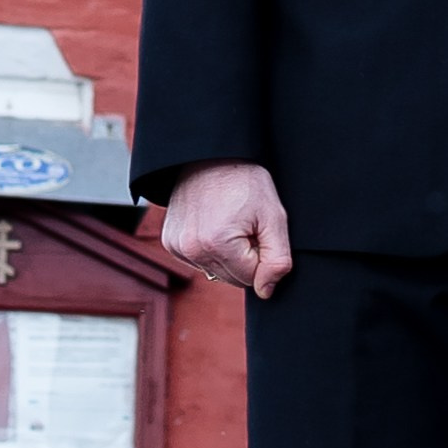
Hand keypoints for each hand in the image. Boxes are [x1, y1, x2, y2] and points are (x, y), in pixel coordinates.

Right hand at [161, 161, 294, 298]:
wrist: (210, 156)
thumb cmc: (245, 182)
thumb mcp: (273, 217)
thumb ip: (277, 259)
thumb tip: (266, 291)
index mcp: (217, 245)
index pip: (251, 278)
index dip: (262, 256)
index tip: (259, 230)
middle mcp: (191, 250)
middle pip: (232, 279)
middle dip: (245, 258)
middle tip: (246, 226)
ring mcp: (177, 247)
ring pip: (216, 272)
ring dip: (228, 256)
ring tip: (230, 223)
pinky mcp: (170, 242)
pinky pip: (200, 262)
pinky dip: (211, 250)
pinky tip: (214, 225)